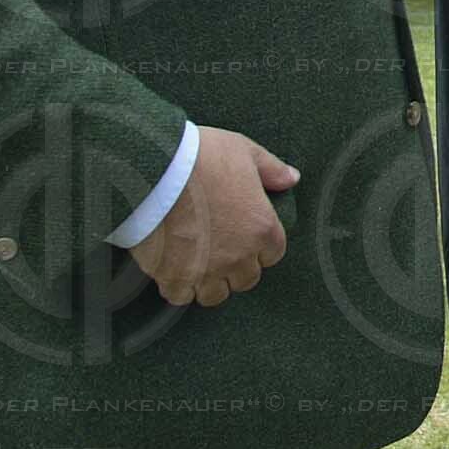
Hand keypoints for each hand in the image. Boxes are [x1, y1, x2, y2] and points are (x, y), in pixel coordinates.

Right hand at [128, 127, 294, 308]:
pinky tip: (172, 269)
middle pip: (246, 279)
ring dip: (208, 283)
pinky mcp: (174, 276)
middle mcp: (240, 256)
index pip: (272, 255)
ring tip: (197, 264)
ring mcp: (207, 270)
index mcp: (263, 228)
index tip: (244, 238)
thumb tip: (292, 178)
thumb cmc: (204, 156)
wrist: (157, 169)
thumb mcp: (245, 152)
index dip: (259, 248)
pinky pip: (180, 296)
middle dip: (235, 268)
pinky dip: (178, 287)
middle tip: (219, 250)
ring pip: (215, 294)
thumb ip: (272, 170)